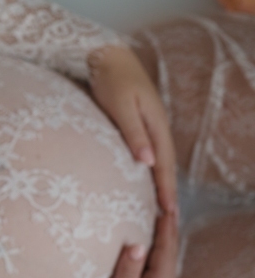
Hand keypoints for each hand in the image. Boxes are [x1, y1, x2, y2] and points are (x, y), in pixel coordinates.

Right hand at [80, 211, 178, 277]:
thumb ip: (128, 275)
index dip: (166, 228)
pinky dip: (150, 259)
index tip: (165, 205)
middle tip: (164, 207)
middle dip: (166, 231)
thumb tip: (136, 244)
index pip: (165, 251)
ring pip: (160, 265)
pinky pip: (151, 274)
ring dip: (159, 244)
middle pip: (167, 255)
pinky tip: (144, 257)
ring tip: (156, 225)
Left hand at [88, 45, 177, 213]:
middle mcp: (157, 128)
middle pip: (165, 165)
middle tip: (168, 220)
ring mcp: (150, 126)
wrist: (108, 57)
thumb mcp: (120, 106)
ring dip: (160, 183)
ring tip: (159, 207)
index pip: (164, 164)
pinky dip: (150, 169)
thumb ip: (133, 133)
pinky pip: (149, 152)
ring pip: (158, 160)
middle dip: (167, 192)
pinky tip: (145, 179)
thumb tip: (148, 162)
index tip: (168, 212)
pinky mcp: (139, 125)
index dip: (166, 189)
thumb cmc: (112, 80)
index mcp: (156, 126)